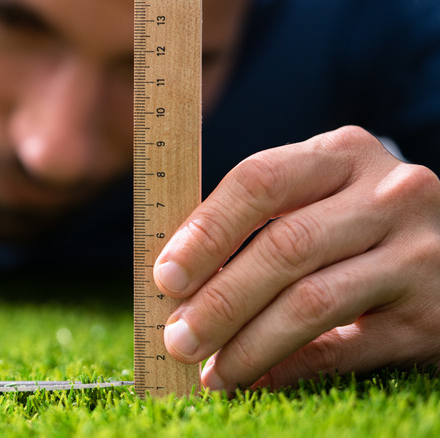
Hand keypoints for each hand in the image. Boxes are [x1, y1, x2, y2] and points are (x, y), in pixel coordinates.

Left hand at [153, 126, 439, 391]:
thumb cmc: (359, 229)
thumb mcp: (321, 201)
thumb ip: (259, 222)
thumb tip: (176, 282)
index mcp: (344, 154)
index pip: (260, 180)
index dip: (206, 231)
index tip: (166, 277)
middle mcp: (388, 194)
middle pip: (284, 246)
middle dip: (220, 300)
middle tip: (178, 339)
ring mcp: (418, 253)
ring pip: (312, 302)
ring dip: (248, 343)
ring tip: (211, 371)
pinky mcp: (431, 315)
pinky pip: (344, 348)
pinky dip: (288, 368)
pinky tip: (254, 379)